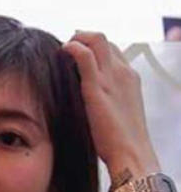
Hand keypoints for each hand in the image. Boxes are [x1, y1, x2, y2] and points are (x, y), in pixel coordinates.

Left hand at [62, 31, 159, 177]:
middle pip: (104, 41)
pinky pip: (85, 55)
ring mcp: (112, 77)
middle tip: (66, 48)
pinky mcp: (97, 86)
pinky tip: (62, 51)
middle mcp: (123, 73)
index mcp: (129, 79)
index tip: (77, 54)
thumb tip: (82, 100)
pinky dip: (73, 47)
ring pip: (96, 40)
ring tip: (62, 48)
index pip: (112, 51)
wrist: (130, 153)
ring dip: (78, 38)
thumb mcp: (114, 113)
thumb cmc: (119, 141)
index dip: (94, 48)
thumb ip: (103, 101)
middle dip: (84, 39)